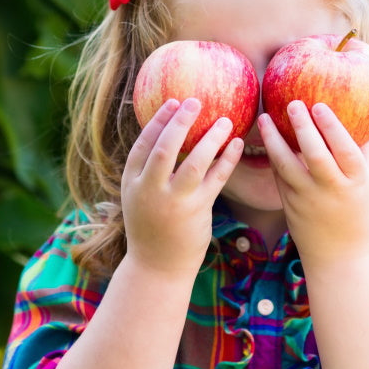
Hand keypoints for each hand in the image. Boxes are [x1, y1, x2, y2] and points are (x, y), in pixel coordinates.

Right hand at [122, 98, 242, 275]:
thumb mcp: (139, 199)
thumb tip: (166, 138)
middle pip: (166, 148)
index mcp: (132, 183)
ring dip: (211, 138)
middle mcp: (150, 190)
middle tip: (196, 101)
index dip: (158, 121)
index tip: (172, 102)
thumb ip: (148, 173)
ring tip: (225, 120)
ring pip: (195, 162)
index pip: (144, 144)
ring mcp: (174, 201)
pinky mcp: (197, 211)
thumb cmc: (151, 228)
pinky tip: (237, 144)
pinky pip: (216, 179)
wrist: (157, 267)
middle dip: (181, 121)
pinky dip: (227, 159)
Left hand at [259, 101, 368, 269]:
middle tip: (292, 103)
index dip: (332, 126)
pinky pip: (279, 177)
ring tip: (264, 118)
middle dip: (302, 127)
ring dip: (273, 140)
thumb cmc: (357, 215)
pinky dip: (272, 157)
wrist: (339, 258)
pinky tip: (267, 139)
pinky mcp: (289, 206)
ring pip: (286, 166)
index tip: (320, 105)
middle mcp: (331, 190)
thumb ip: (365, 154)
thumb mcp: (368, 185)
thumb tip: (363, 120)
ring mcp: (307, 200)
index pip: (344, 150)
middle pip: (314, 155)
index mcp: (356, 183)